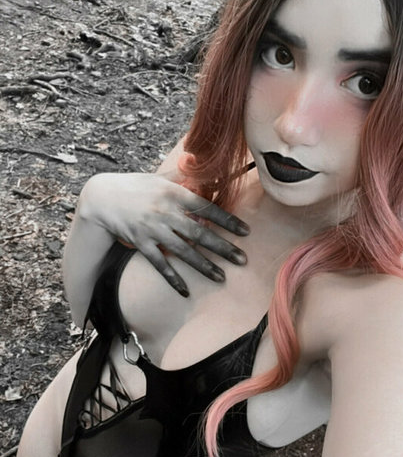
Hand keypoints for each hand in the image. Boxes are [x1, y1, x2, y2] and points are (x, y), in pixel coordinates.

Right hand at [80, 173, 248, 296]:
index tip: (245, 232)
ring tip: (221, 277)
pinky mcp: (140, 243)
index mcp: (174, 193)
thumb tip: (206, 166)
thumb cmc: (136, 186)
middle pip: (200, 233)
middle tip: (242, 260)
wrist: (103, 197)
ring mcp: (152, 229)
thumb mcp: (160, 177)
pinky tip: (186, 290)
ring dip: (204, 266)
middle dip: (223, 248)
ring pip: (183, 251)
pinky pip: (160, 264)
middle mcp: (165, 212)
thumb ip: (184, 176)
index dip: (227, 221)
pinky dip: (173, 278)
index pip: (207, 208)